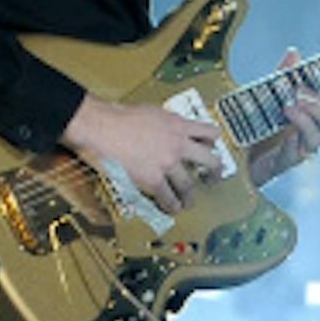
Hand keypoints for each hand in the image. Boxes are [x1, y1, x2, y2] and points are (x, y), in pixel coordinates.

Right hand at [62, 94, 222, 215]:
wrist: (104, 126)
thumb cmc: (121, 116)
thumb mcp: (153, 112)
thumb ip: (167, 122)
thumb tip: (169, 128)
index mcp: (179, 125)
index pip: (209, 132)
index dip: (212, 142)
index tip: (211, 148)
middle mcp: (178, 144)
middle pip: (210, 160)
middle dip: (215, 171)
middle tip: (214, 177)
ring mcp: (167, 163)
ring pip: (189, 184)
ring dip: (190, 196)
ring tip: (190, 202)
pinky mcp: (153, 178)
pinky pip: (168, 196)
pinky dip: (172, 204)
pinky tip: (172, 208)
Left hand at [247, 47, 319, 186]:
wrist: (241, 159)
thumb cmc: (262, 129)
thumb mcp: (271, 99)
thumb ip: (283, 77)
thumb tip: (293, 52)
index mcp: (312, 123)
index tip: (309, 86)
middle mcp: (312, 138)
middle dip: (319, 108)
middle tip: (299, 94)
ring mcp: (300, 153)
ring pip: (318, 140)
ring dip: (306, 122)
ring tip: (288, 108)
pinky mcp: (284, 164)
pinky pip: (294, 157)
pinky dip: (292, 145)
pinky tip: (286, 137)